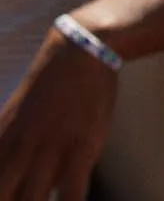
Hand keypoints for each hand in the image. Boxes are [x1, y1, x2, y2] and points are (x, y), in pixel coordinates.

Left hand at [0, 30, 117, 200]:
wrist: (79, 53)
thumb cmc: (51, 83)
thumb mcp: (16, 114)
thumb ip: (10, 143)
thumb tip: (14, 165)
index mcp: (0, 140)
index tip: (3, 196)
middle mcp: (18, 150)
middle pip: (2, 194)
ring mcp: (49, 151)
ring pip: (30, 200)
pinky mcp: (80, 150)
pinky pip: (72, 194)